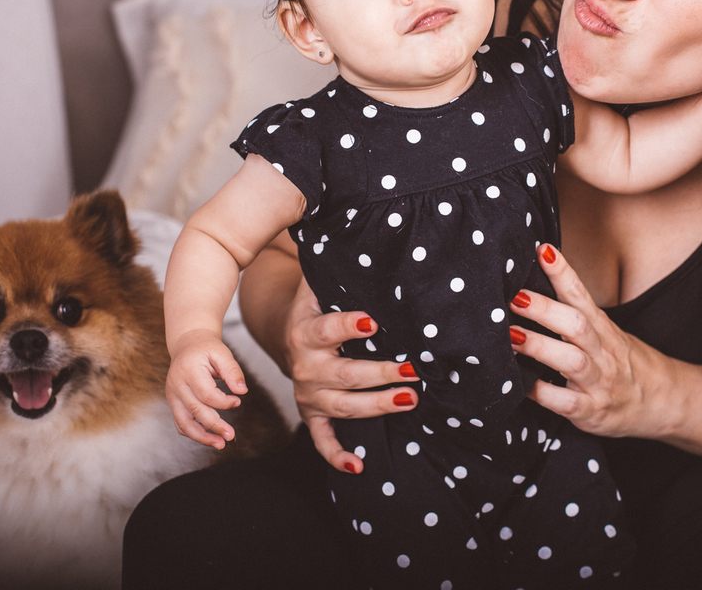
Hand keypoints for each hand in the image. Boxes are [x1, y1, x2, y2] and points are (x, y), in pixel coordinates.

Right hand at [166, 329, 246, 448]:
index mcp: (188, 370)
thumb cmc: (206, 349)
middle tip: (231, 435)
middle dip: (214, 426)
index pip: (206, 394)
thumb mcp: (222, 352)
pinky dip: (193, 433)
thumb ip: (232, 370)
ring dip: (202, 437)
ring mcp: (172, 396)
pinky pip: (180, 423)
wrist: (187, 345)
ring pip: (183, 423)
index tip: (238, 401)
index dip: (223, 402)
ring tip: (220, 444)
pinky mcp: (173, 403)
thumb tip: (242, 390)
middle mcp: (176, 385)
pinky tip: (208, 437)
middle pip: (195, 411)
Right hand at [283, 277, 419, 472]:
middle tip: (413, 370)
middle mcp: (305, 366)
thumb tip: (354, 234)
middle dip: (380, 373)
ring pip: (344, 406)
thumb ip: (336, 265)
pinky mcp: (312, 415)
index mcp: (305, 331)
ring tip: (410, 398)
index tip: (375, 321)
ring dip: (377, 406)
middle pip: (345, 374)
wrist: (288, 333)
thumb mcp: (319, 283)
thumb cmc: (318, 305)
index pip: (328, 329)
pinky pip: (322, 440)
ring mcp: (308, 394)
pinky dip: (337, 456)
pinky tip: (358, 466)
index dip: (349, 325)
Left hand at [508, 244, 679, 439]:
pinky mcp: (593, 412)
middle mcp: (603, 352)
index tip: (543, 251)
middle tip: (515, 297)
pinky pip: (566, 403)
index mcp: (603, 328)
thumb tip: (530, 292)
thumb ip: (574, 316)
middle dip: (545, 310)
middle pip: (577, 325)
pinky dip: (543, 394)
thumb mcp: (606, 333)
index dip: (563, 273)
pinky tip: (521, 385)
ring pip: (572, 362)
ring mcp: (599, 383)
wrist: (666, 401)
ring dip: (540, 347)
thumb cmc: (624, 363)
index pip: (582, 295)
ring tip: (511, 336)